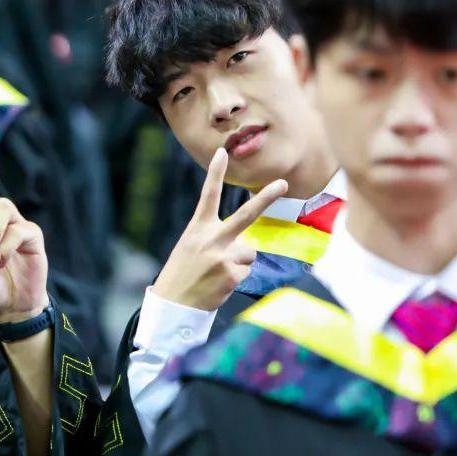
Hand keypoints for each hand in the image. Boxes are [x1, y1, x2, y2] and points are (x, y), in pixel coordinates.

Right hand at [151, 148, 287, 310]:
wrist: (173, 303)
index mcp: (198, 228)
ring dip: (239, 263)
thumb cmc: (183, 273)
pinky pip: (246, 271)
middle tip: (283, 184)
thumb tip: (247, 246)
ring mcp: (223, 256)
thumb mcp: (191, 248)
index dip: (215, 173)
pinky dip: (235, 279)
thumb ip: (217, 239)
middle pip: (246, 215)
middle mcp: (212, 238)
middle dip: (266, 198)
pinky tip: (218, 285)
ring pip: (249, 252)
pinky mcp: (233, 275)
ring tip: (217, 274)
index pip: (208, 195)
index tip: (222, 152)